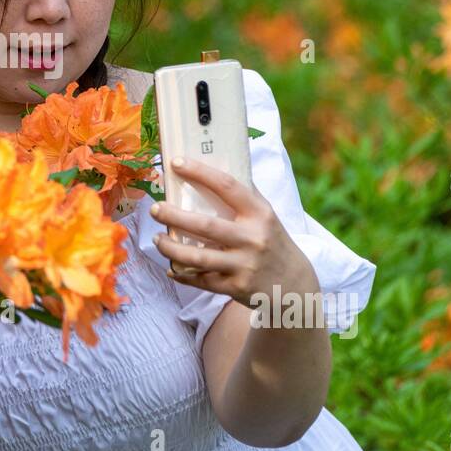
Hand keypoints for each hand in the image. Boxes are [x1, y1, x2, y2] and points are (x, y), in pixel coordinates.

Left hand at [149, 158, 319, 307]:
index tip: (176, 163)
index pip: (227, 186)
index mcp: (260, 214)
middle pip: (206, 225)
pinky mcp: (237, 287)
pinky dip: (183, 275)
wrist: (296, 284)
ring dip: (172, 249)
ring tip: (157, 239)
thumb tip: (215, 167)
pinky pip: (202, 281)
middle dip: (174, 216)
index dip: (199, 172)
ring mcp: (245, 265)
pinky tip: (171, 268)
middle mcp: (253, 238)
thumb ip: (245, 195)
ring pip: (199, 257)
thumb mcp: (266, 216)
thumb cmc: (273, 242)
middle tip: (154, 208)